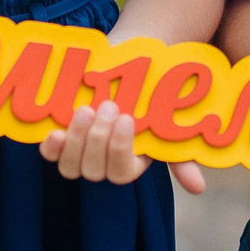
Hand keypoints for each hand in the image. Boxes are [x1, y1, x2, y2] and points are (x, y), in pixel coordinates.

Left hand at [39, 101, 200, 187]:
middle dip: (98, 139)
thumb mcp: (169, 124)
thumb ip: (181, 157)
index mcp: (129, 164)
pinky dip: (51, 146)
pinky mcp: (61, 137)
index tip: (127, 118)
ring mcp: (79, 151)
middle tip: (109, 106)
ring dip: (77, 140)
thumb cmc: (151, 96)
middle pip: (93, 171)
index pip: (120, 172)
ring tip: (86, 109)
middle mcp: (102, 163)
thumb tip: (198, 189)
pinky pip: (51, 153)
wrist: (130, 61)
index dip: (119, 149)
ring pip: (70, 166)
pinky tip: (56, 131)